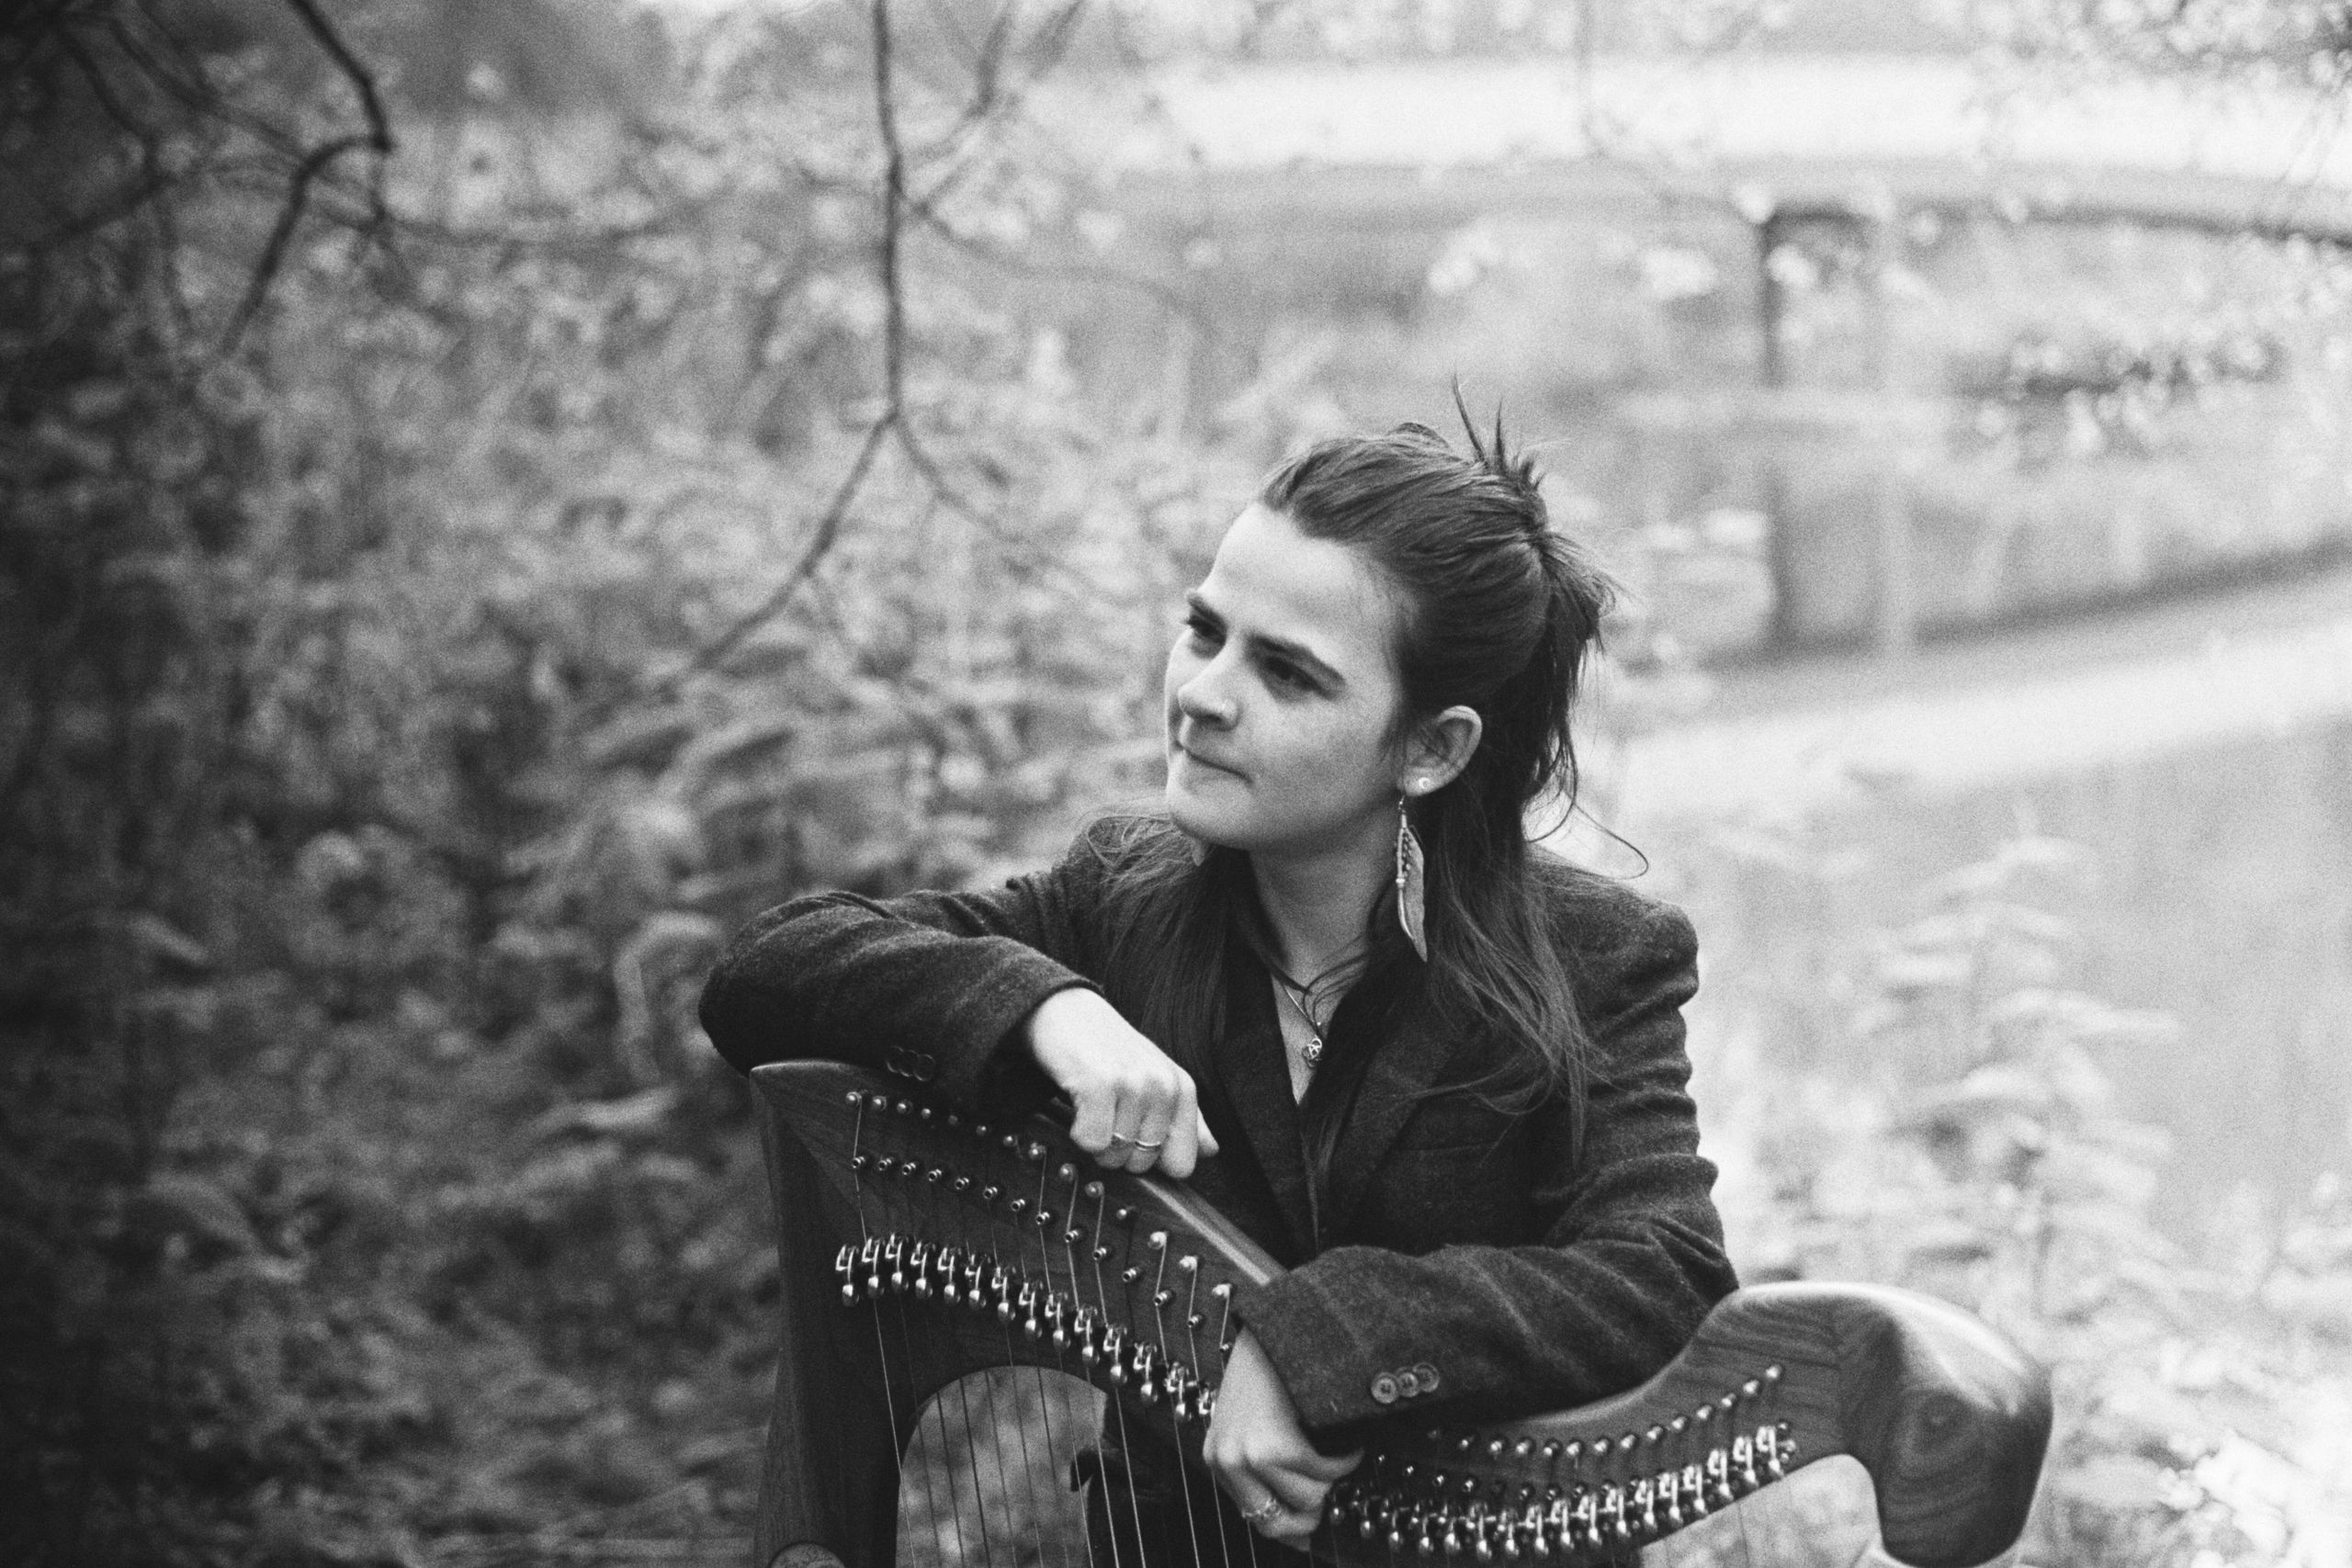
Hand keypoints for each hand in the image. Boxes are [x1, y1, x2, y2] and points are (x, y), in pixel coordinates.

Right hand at [1023, 989, 1217, 1178]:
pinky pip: (1092, 1142)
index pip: (1182, 1164)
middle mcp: (1164, 1086)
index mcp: (1182, 1088)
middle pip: (1143, 1164)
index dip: (1152, 1160)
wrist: (1065, 1009)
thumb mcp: (1156, 1077)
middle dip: (1118, 1150)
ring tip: (1092, 1107)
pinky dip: (1078, 1133)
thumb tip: (1211, 1150)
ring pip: (1115, 1156)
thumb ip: (1187, 1117)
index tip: (1134, 1136)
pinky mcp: (1100, 1085)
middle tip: (1106, 1114)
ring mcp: (1134, 1084)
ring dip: (1095, 1141)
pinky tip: (1079, 1106)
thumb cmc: (1108, 1049)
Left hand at [1203, 1329, 1360, 1547]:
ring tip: (1336, 1447)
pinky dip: (1345, 1457)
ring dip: (1333, 1475)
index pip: (1255, 1519)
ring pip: (1309, 1498)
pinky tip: (1345, 1438)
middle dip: (1313, 1510)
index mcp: (1218, 1459)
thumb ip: (1268, 1470)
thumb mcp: (1254, 1424)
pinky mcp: (1275, 1446)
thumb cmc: (1271, 1373)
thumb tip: (1302, 1532)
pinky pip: (1326, 1472)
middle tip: (1333, 1484)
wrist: (1277, 1330)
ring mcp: (1248, 1456)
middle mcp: (1227, 1462)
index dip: (1291, 1530)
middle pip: (1278, 1522)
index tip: (1313, 1533)